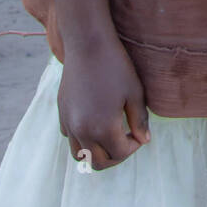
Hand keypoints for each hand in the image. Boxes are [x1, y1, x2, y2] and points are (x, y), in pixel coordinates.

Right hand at [57, 36, 150, 170]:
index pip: (120, 153)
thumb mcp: (134, 92)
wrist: (87, 44)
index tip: (139, 133)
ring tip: (110, 135)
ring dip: (96, 152)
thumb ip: (139, 120)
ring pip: (80, 155)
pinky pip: (70, 137)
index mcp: (103, 127)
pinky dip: (82, 138)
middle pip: (98, 162)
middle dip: (115, 156)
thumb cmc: (115, 65)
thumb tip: (144, 141)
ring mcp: (68, 123)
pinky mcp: (61, 113)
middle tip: (127, 139)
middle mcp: (82, 130)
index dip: (134, 146)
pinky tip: (95, 121)